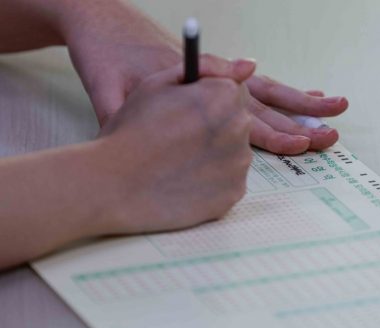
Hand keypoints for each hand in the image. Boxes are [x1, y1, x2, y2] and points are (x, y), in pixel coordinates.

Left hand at [60, 0, 347, 154]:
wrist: (101, 22)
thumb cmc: (106, 55)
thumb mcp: (108, 89)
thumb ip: (128, 114)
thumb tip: (145, 145)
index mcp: (197, 84)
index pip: (243, 114)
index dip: (273, 131)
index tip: (300, 142)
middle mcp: (215, 78)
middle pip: (268, 102)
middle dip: (302, 119)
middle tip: (332, 132)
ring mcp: (218, 75)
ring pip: (269, 91)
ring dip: (302, 102)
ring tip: (332, 106)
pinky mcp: (213, 72)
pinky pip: (256, 85)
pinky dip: (281, 92)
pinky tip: (296, 97)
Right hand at [94, 56, 254, 232]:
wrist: (115, 185)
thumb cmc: (131, 131)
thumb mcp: (158, 83)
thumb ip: (206, 67)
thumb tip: (248, 66)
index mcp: (224, 96)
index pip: (232, 90)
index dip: (208, 98)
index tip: (189, 109)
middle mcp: (240, 128)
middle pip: (235, 122)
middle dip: (213, 126)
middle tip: (179, 138)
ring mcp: (240, 164)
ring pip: (233, 152)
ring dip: (214, 153)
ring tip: (179, 161)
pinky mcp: (233, 194)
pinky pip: (228, 180)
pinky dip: (212, 181)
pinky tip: (185, 180)